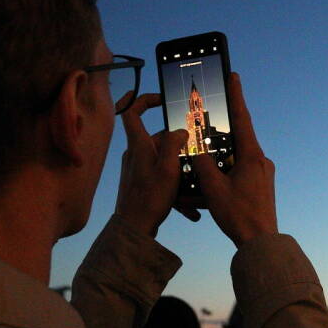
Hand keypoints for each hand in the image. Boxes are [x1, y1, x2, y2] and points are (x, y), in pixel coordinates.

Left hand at [114, 93, 191, 237]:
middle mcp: (134, 154)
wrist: (134, 229)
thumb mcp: (167, 168)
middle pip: (156, 138)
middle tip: (195, 150)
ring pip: (161, 160)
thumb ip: (173, 144)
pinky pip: (160, 178)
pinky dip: (174, 188)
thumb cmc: (150, 198)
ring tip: (196, 185)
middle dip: (177, 145)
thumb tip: (179, 131)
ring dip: (179, 171)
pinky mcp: (139, 183)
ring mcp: (136, 169)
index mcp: (138, 145)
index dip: (143, 100)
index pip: (131, 112)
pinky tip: (190, 209)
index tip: (161, 99)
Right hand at [191, 73, 277, 247]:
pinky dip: (223, 175)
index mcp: (251, 156)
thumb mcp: (213, 188)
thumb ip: (202, 163)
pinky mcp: (260, 185)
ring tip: (204, 172)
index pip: (242, 118)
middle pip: (235, 138)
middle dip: (218, 135)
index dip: (236, 95)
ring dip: (218, 161)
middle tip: (204, 126)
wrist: (260, 243)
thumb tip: (195, 146)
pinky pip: (238, 172)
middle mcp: (260, 160)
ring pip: (235, 158)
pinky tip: (210, 188)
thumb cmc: (238, 215)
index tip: (233, 75)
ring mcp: (262, 173)